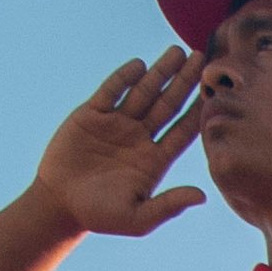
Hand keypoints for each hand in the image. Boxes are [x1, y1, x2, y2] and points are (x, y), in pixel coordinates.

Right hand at [30, 53, 208, 240]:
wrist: (58, 205)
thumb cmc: (100, 216)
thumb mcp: (137, 218)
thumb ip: (168, 206)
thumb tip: (202, 196)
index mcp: (154, 159)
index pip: (182, 131)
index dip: (198, 111)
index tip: (213, 92)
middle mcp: (140, 138)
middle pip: (168, 104)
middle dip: (183, 82)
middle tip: (199, 57)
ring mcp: (117, 124)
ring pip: (143, 92)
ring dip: (160, 72)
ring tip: (177, 52)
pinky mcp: (92, 115)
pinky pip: (111, 91)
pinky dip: (124, 78)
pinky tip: (140, 65)